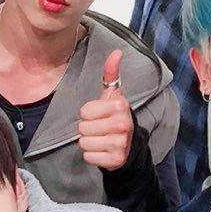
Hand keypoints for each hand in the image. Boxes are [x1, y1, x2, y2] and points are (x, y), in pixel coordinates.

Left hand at [78, 50, 132, 170]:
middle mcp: (122, 124)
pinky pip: (88, 157)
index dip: (88, 115)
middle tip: (100, 129)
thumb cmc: (114, 117)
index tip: (100, 116)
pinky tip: (102, 151)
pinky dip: (92, 156)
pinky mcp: (116, 160)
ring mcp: (120, 143)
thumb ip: (111, 74)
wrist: (128, 146)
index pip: (83, 112)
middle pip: (82, 128)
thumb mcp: (113, 96)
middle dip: (87, 130)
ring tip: (101, 140)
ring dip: (89, 143)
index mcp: (120, 105)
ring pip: (83, 143)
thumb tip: (116, 52)